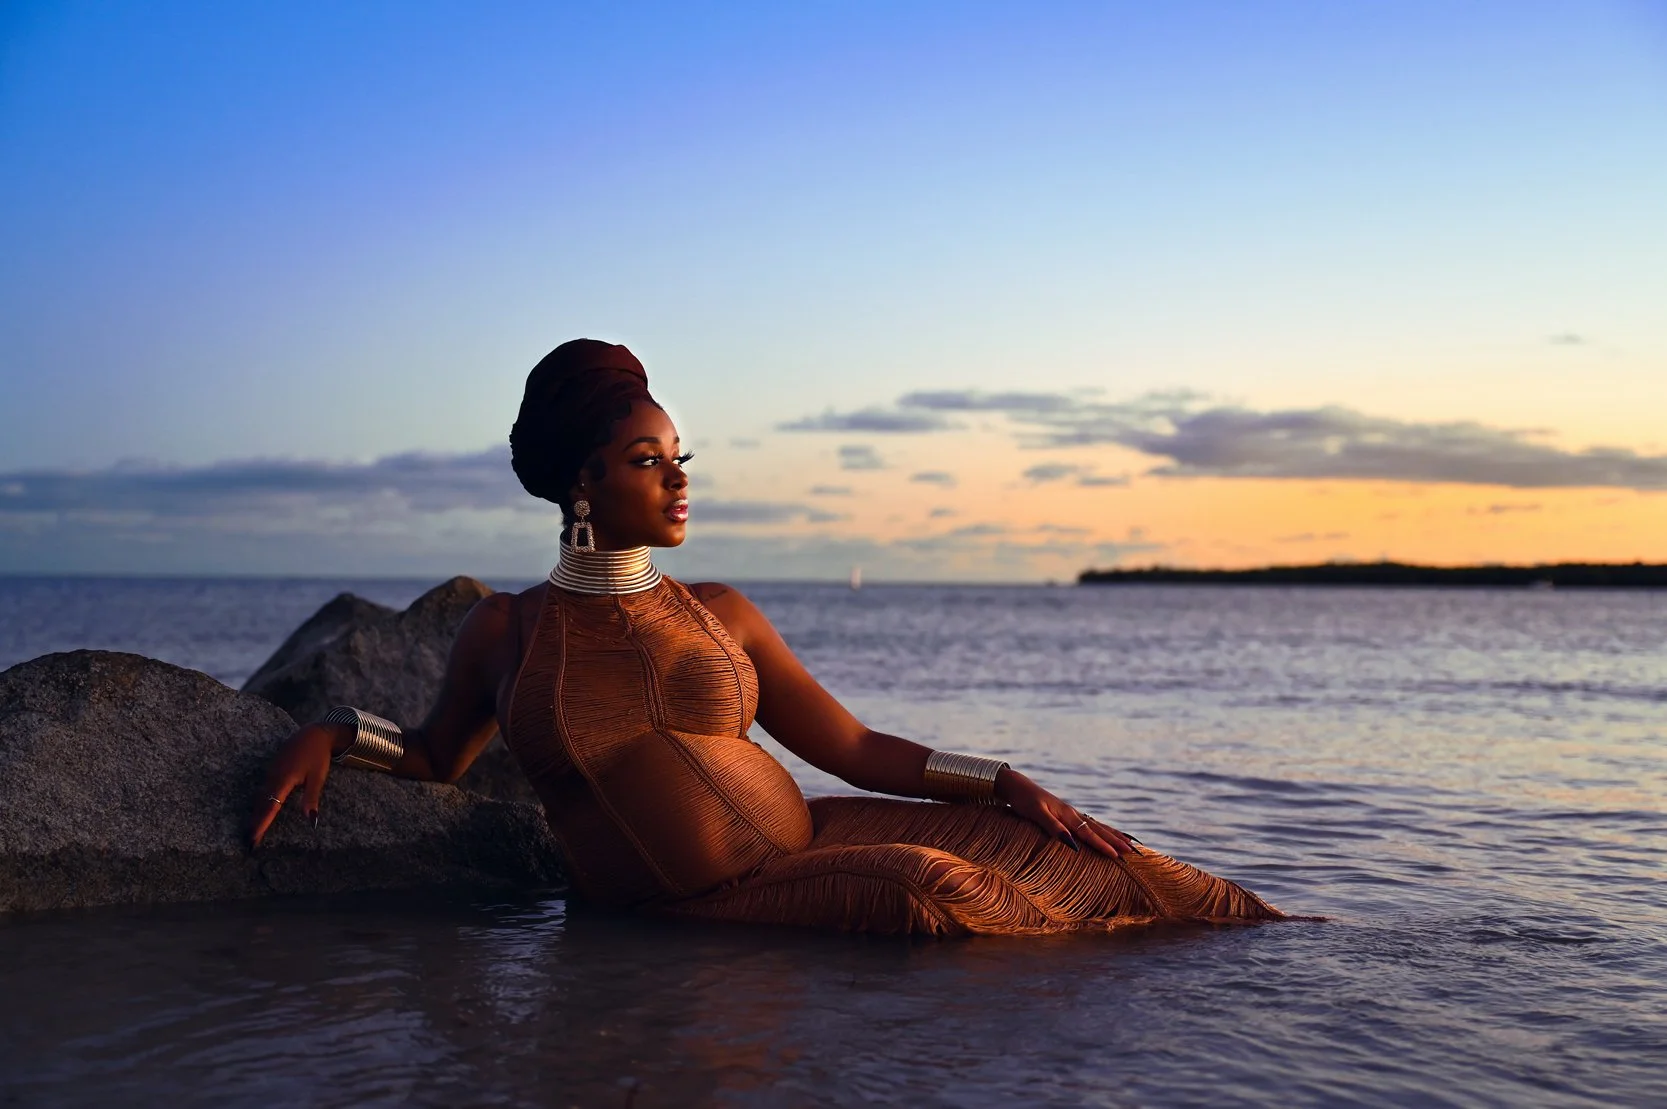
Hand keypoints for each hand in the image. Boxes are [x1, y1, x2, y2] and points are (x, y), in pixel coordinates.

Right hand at [249, 723, 343, 847]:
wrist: (314, 733)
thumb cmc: (318, 755)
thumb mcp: (318, 777)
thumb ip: (311, 799)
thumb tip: (311, 820)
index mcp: (284, 779)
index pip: (270, 807)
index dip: (261, 824)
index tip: (253, 839)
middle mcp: (273, 776)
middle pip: (261, 804)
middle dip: (254, 824)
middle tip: (248, 843)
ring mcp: (270, 772)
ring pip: (260, 797)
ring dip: (255, 815)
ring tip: (251, 832)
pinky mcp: (271, 770)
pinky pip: (263, 790)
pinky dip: (259, 804)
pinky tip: (258, 813)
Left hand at [994, 768, 1137, 858]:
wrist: (1017, 786)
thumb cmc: (1024, 801)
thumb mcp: (1036, 814)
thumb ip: (1053, 828)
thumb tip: (1072, 844)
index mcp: (1067, 815)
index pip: (1088, 833)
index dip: (1103, 845)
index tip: (1118, 856)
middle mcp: (1073, 814)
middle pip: (1098, 829)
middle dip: (1115, 840)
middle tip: (1133, 851)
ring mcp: (1071, 813)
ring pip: (1097, 825)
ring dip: (1113, 834)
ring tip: (1128, 842)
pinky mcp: (1067, 814)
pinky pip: (1089, 823)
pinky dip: (1101, 829)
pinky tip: (1106, 833)